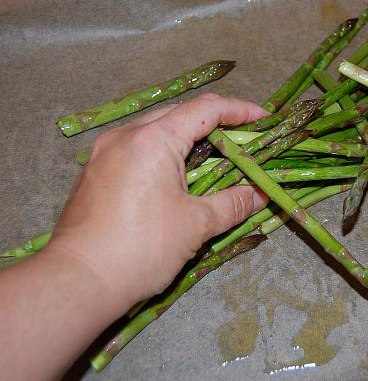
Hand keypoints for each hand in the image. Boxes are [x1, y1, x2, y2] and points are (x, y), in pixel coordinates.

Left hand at [50, 93, 268, 305]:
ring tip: (214, 160)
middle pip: (180, 115)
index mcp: (152, 140)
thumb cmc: (141, 249)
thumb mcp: (196, 225)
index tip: (264, 120)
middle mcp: (125, 136)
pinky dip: (164, 155)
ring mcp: (105, 153)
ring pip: (156, 132)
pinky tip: (176, 178)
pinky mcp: (95, 172)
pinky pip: (137, 150)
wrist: (78, 281)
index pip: (205, 109)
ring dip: (188, 140)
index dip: (240, 110)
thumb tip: (260, 195)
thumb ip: (232, 203)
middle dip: (215, 124)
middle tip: (243, 141)